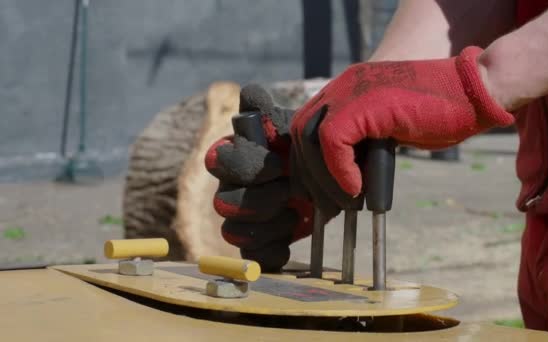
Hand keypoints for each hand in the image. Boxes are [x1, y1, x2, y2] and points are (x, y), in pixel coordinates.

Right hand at [205, 85, 312, 271]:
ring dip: (268, 225)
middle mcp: (229, 188)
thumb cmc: (303, 149)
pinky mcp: (257, 243)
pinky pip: (250, 256)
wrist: (327, 177)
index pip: (218, 161)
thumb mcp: (290, 126)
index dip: (246, 166)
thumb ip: (267, 111)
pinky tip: (289, 242)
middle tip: (291, 191)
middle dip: (260, 200)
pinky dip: (271, 252)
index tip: (280, 164)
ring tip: (295, 214)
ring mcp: (240, 218)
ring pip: (234, 232)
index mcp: (231, 157)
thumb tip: (251, 94)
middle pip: (223, 203)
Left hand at [291, 46, 513, 199]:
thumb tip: (343, 181)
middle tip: (326, 206)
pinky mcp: (365, 102)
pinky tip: (357, 189)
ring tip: (345, 203)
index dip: (308, 165)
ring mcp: (352, 89)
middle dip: (309, 175)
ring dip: (324, 177)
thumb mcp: (388, 133)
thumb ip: (362, 147)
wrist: (473, 92)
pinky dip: (340, 170)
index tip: (317, 195)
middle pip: (302, 133)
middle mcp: (342, 85)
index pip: (306, 129)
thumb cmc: (438, 115)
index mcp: (346, 90)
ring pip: (312, 138)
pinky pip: (334, 140)